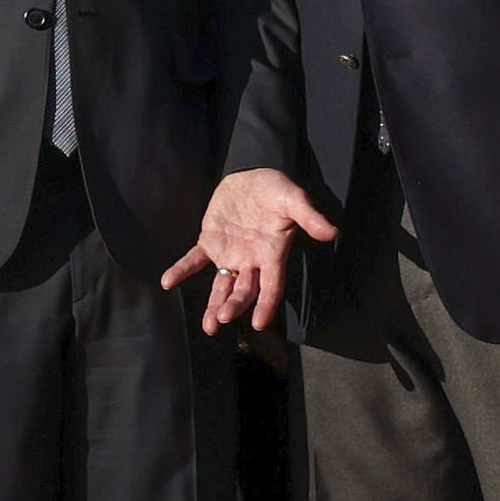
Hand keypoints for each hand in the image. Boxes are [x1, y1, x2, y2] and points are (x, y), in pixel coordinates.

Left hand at [166, 165, 340, 333]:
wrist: (252, 175)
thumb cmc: (277, 190)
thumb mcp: (293, 199)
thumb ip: (309, 216)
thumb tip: (332, 232)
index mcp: (273, 254)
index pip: (271, 287)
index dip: (266, 305)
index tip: (257, 323)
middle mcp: (252, 261)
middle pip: (244, 291)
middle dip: (234, 306)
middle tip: (222, 319)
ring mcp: (230, 254)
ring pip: (222, 285)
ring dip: (214, 304)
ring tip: (208, 325)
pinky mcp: (210, 242)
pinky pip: (194, 259)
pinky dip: (182, 270)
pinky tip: (167, 282)